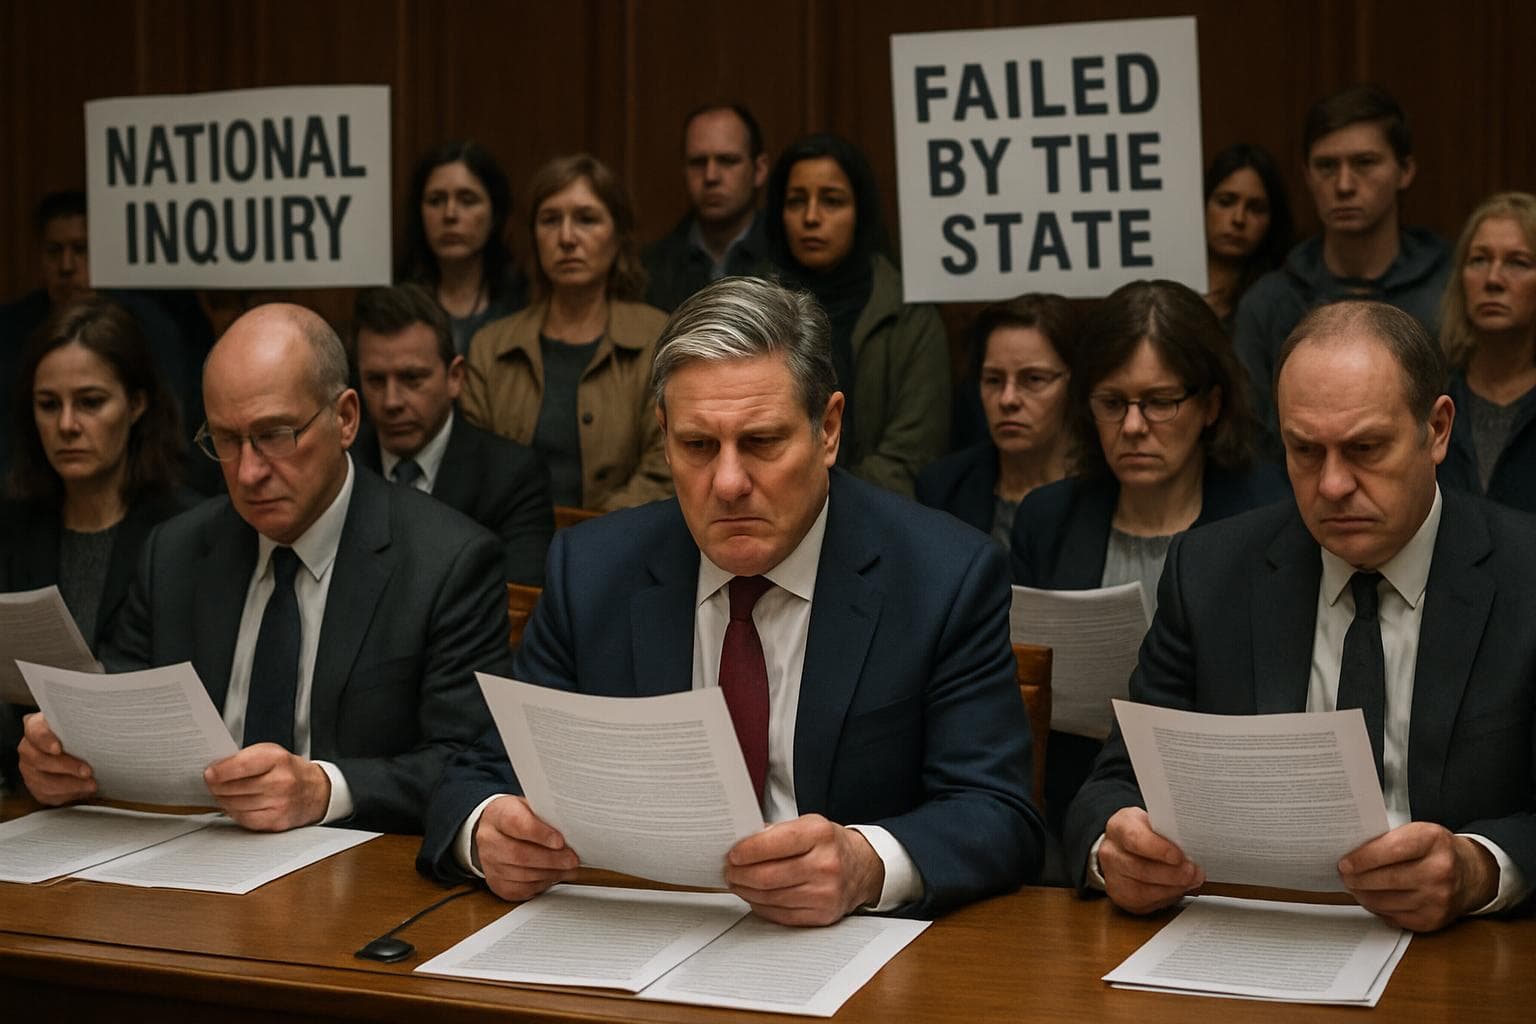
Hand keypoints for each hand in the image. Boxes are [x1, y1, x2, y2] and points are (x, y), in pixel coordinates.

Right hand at [17, 712, 96, 804]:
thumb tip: (100, 723)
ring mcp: (29, 769)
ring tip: (91, 785)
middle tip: (88, 771)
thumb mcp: (78, 723)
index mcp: (35, 727)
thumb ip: (81, 723)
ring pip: (44, 781)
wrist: (75, 748)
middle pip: (40, 760)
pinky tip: (83, 791)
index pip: (35, 731)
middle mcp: (28, 748)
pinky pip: (47, 794)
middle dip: (67, 767)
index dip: (45, 740)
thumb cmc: (77, 733)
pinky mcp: (35, 786)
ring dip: (70, 785)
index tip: (58, 748)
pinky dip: (67, 794)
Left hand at [203, 744, 330, 830]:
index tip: (209, 773)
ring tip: (221, 793)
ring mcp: (279, 804)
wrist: (316, 790)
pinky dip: (234, 812)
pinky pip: (244, 819)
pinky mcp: (276, 821)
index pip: (241, 766)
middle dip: (217, 787)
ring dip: (223, 800)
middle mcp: (281, 782)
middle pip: (234, 788)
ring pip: (236, 805)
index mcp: (278, 760)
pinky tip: (233, 805)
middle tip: (211, 783)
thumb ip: (244, 758)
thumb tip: (216, 769)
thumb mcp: (271, 753)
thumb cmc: (289, 770)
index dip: (220, 771)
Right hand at [474, 795, 578, 902]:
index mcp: (497, 815)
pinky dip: (542, 884)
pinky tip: (553, 876)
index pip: (515, 823)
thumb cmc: (517, 817)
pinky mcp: (497, 884)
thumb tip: (572, 826)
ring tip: (568, 868)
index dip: (539, 833)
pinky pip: (521, 889)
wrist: (494, 832)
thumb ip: (546, 815)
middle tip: (572, 859)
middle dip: (551, 859)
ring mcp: (490, 864)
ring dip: (550, 873)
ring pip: (522, 875)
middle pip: (519, 854)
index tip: (560, 840)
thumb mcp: (529, 806)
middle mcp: (489, 840)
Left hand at [724, 814, 883, 926]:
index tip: (732, 854)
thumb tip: (739, 843)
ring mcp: (825, 893)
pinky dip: (761, 906)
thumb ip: (775, 833)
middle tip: (728, 871)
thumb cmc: (829, 844)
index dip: (747, 851)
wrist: (862, 867)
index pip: (773, 843)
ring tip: (737, 883)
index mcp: (820, 834)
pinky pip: (780, 915)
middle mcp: (825, 864)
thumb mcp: (808, 825)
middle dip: (739, 875)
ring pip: (770, 898)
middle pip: (767, 876)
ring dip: (746, 891)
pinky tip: (754, 897)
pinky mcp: (822, 915)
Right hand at [1098, 807, 1203, 914]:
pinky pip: (1146, 902)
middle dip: (1172, 873)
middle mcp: (1110, 853)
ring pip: (1144, 890)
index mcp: (1118, 827)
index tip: (1179, 856)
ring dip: (1172, 887)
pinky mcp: (1120, 896)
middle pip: (1141, 868)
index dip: (1159, 849)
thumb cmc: (1143, 833)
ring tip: (1191, 880)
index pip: (1135, 839)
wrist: (1123, 848)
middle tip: (1194, 871)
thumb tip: (1193, 843)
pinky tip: (1177, 889)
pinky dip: (1166, 897)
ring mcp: (1113, 877)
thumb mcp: (1153, 821)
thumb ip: (1169, 831)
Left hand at [1338, 822, 1497, 931]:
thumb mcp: (1418, 832)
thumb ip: (1388, 840)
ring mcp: (1438, 899)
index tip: (1344, 863)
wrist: (1470, 874)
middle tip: (1343, 876)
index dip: (1363, 858)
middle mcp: (1440, 871)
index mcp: (1433, 840)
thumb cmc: (1435, 849)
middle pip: (1386, 879)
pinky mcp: (1433, 920)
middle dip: (1357, 879)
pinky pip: (1394, 917)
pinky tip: (1372, 898)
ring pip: (1386, 901)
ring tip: (1354, 886)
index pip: (1391, 850)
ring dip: (1363, 895)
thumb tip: (1350, 854)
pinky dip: (1378, 908)